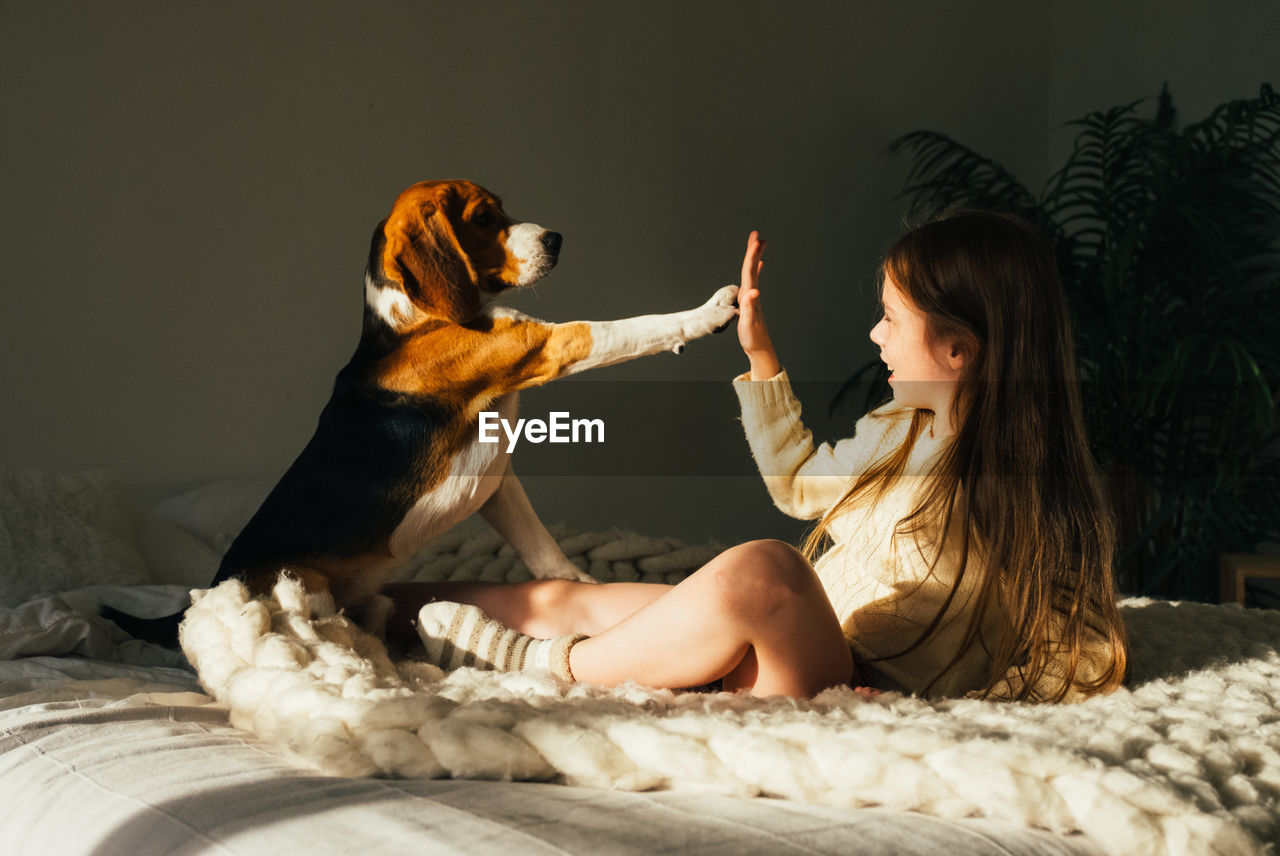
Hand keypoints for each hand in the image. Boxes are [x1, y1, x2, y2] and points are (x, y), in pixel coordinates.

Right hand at [737, 231, 780, 378]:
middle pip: (752, 268)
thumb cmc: (753, 338)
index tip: (756, 239)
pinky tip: (759, 267)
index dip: (752, 255)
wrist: (760, 348)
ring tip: (758, 244)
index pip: (749, 272)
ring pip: (752, 272)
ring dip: (754, 257)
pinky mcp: (752, 302)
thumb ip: (750, 307)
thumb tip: (753, 292)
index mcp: (750, 296)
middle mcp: (752, 294)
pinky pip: (753, 281)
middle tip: (757, 234)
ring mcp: (753, 297)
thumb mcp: (749, 323)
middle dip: (754, 251)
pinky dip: (755, 271)